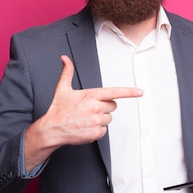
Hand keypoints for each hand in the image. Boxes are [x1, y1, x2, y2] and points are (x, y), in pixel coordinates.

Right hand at [24, 55, 142, 170]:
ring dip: (100, 118)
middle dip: (105, 106)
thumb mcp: (62, 89)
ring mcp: (96, 121)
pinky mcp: (95, 133)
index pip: (114, 92)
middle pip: (113, 106)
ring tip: (86, 118)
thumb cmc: (58, 109)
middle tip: (90, 108)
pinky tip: (86, 127)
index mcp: (91, 95)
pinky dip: (97, 129)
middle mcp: (95, 108)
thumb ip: (67, 72)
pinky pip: (104, 130)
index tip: (140, 92)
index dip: (129, 92)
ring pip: (108, 118)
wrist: (52, 129)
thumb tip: (65, 59)